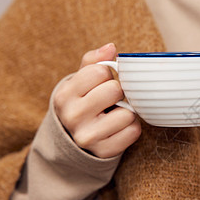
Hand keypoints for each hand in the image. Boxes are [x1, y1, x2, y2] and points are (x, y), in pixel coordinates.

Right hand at [54, 43, 140, 157]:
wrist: (73, 140)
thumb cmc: (82, 103)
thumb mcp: (80, 81)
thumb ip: (94, 61)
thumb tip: (111, 47)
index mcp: (65, 95)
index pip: (100, 71)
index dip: (107, 75)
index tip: (101, 83)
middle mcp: (73, 116)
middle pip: (115, 90)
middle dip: (118, 92)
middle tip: (109, 100)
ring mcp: (87, 137)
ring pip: (128, 113)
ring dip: (126, 112)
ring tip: (113, 115)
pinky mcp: (103, 151)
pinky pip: (134, 131)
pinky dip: (131, 128)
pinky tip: (118, 128)